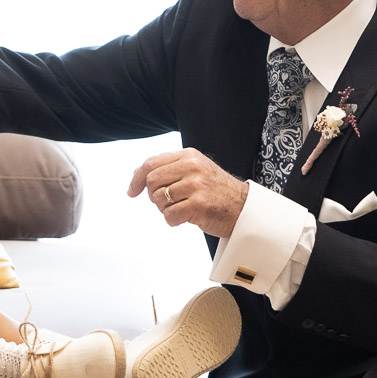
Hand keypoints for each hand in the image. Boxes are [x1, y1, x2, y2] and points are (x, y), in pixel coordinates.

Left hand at [127, 148, 247, 236]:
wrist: (244, 208)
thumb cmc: (216, 192)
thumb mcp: (195, 170)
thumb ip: (170, 168)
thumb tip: (138, 175)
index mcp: (189, 156)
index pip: (151, 163)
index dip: (137, 178)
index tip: (132, 191)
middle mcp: (192, 167)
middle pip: (152, 181)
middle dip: (154, 196)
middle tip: (167, 203)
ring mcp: (196, 185)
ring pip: (159, 199)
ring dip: (165, 209)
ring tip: (181, 209)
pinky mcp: (198, 205)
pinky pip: (169, 215)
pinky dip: (172, 221)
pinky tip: (185, 218)